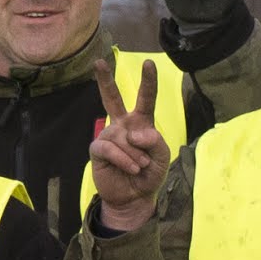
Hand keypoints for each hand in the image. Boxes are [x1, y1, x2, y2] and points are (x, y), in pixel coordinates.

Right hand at [86, 55, 170, 230]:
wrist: (134, 197)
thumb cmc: (150, 174)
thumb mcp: (162, 156)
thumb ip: (154, 140)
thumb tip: (135, 132)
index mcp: (141, 123)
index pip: (145, 99)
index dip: (148, 81)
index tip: (149, 63)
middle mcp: (123, 125)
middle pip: (112, 98)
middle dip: (105, 80)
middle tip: (99, 62)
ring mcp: (109, 136)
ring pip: (123, 137)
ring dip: (136, 155)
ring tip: (140, 167)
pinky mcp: (98, 150)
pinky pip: (111, 148)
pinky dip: (124, 160)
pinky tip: (131, 169)